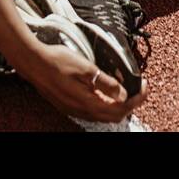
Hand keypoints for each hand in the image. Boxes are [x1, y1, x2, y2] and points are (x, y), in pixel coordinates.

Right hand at [20, 41, 147, 122]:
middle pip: (113, 116)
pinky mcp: (69, 106)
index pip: (121, 109)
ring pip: (103, 116)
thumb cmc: (57, 62)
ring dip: (117, 106)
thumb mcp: (86, 68)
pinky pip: (92, 112)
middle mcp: (82, 111)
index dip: (137, 99)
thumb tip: (123, 95)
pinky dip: (104, 105)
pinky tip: (104, 93)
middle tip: (139, 90)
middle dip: (130, 104)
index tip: (145, 87)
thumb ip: (106, 83)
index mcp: (89, 102)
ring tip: (126, 91)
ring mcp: (75, 110)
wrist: (34, 63)